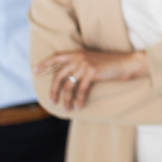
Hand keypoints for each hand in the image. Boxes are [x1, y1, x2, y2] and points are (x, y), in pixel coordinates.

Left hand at [34, 50, 148, 110]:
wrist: (127, 64)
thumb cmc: (111, 65)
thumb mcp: (93, 62)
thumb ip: (80, 66)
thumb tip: (70, 79)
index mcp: (78, 53)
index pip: (56, 57)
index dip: (44, 64)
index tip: (34, 70)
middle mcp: (79, 57)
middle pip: (58, 75)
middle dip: (53, 90)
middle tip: (52, 100)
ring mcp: (85, 65)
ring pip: (69, 85)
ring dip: (66, 99)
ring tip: (66, 108)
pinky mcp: (91, 73)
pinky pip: (80, 91)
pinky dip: (78, 101)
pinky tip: (78, 108)